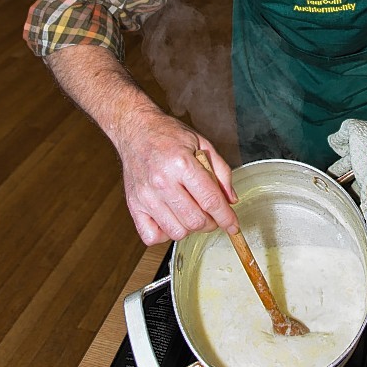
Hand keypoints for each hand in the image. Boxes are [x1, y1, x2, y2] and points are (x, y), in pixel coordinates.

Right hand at [116, 111, 238, 244]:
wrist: (136, 129)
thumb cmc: (168, 135)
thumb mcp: (202, 143)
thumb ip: (221, 171)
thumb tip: (231, 199)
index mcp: (181, 164)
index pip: (210, 200)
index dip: (226, 217)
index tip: (233, 226)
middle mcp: (162, 181)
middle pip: (195, 220)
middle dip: (211, 223)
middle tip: (212, 214)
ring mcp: (145, 196)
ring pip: (176, 232)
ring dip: (190, 228)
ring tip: (191, 212)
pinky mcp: (133, 205)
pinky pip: (151, 236)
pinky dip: (165, 234)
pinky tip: (171, 218)